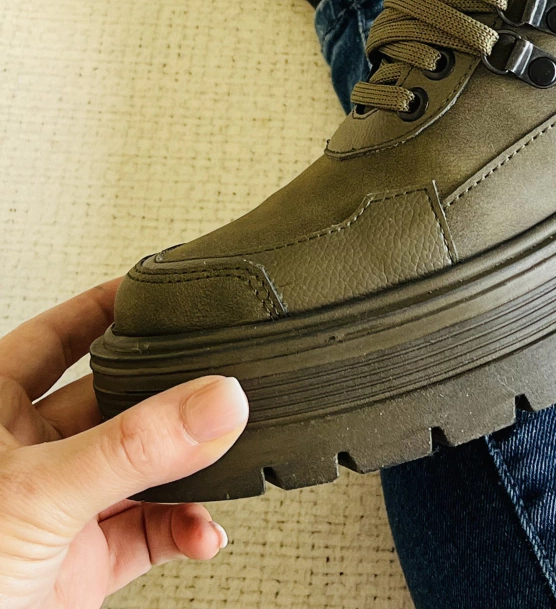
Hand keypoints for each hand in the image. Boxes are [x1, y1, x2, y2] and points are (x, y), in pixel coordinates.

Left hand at [0, 281, 248, 607]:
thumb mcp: (40, 493)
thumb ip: (133, 446)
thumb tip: (215, 400)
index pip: (52, 338)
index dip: (102, 309)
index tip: (157, 288)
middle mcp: (27, 458)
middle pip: (113, 403)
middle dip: (168, 397)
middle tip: (217, 379)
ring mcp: (57, 513)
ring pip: (140, 470)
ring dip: (187, 469)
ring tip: (225, 455)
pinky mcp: (82, 569)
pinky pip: (149, 534)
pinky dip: (184, 531)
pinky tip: (202, 530)